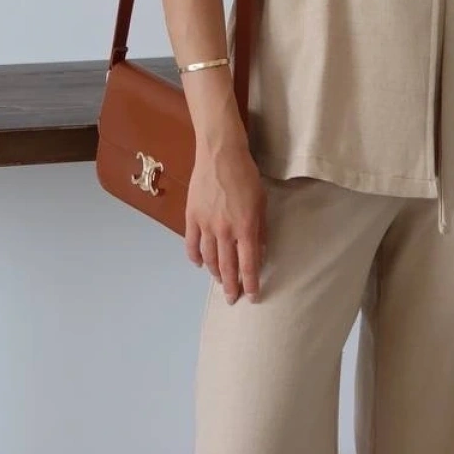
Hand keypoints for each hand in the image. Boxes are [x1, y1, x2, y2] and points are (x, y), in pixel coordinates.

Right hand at [186, 140, 267, 303]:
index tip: (252, 296)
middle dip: (231, 286)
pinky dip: (194, 257)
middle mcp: (225, 231)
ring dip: (214, 273)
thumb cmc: (246, 174)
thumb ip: (260, 228)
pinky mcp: (192, 217)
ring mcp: (206, 225)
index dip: (251, 283)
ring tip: (219, 281)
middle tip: (232, 299)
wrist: (220, 154)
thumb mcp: (262, 201)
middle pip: (227, 267)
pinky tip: (199, 264)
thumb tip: (260, 251)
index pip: (249, 264)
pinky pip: (191, 243)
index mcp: (245, 227)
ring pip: (208, 258)